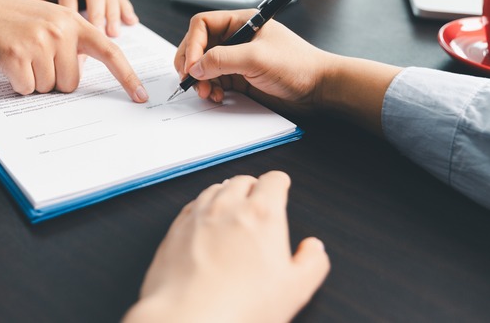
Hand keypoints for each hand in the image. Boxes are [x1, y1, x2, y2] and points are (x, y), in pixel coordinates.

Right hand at [0, 0, 147, 101]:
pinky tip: (8, 62)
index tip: (140, 96)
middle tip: (34, 58)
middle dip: (52, 79)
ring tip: (20, 56)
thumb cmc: (13, 23)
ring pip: (48, 87)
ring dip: (32, 80)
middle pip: (71, 83)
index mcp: (73, 22)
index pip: (109, 52)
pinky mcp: (17, 54)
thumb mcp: (49, 21)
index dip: (126, 77)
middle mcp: (61, 29)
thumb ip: (71, 43)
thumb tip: (79, 76)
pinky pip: (26, 88)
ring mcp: (39, 41)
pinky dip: (16, 83)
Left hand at [124, 171, 329, 322]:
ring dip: (226, 193)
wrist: (189, 317)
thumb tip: (313, 249)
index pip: (274, 180)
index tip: (281, 185)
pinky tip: (205, 221)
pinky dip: (202, 206)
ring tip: (232, 207)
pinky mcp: (176, 228)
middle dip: (253, 187)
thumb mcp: (296, 289)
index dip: (280, 182)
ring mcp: (198, 215)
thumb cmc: (239, 306)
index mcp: (262, 214)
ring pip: (215, 189)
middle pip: (243, 180)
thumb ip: (312, 262)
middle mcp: (228, 207)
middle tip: (258, 199)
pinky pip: (192, 205)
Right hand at [174, 10, 330, 111]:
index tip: (192, 66)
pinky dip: (211, 90)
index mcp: (240, 22)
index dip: (192, 44)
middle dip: (192, 64)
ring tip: (207, 93)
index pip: (202, 25)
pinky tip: (218, 97)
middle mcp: (236, 38)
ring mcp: (237, 59)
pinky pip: (215, 81)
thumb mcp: (256, 58)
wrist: (319, 89)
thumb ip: (222, 59)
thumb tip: (195, 67)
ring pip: (204, 66)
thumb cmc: (297, 65)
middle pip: (198, 46)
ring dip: (200, 81)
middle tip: (191, 81)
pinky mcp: (240, 77)